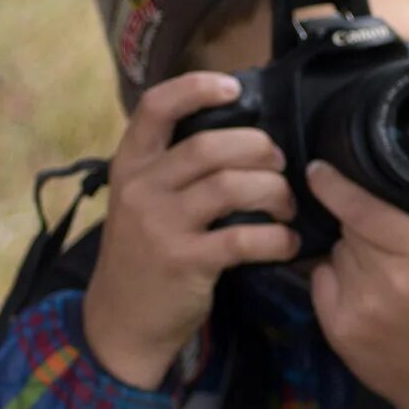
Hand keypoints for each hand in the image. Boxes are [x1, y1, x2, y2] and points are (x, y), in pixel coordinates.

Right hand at [84, 72, 300, 388]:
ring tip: (287, 204)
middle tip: (279, 163)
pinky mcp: (185, 261)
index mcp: (130, 165)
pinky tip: (287, 242)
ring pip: (231, 186)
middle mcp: (142, 189)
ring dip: (273, 191)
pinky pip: (242, 237)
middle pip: (209, 146)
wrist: (121, 321)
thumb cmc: (144, 254)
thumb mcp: (142, 202)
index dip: (196, 88)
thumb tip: (239, 134)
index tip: (233, 87)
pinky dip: (275, 238)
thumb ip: (174, 169)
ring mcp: (161, 225)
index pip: (156, 107)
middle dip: (257, 148)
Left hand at [306, 162, 408, 408]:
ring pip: (335, 253)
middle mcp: (387, 280)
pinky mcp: (340, 331)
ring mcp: (359, 307)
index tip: (318, 169)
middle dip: (361, 225)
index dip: (336, 185)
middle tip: (389, 242)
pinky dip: (335, 279)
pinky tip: (364, 292)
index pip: (363, 209)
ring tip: (383, 271)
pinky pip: (321, 282)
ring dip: (351, 253)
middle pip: (349, 228)